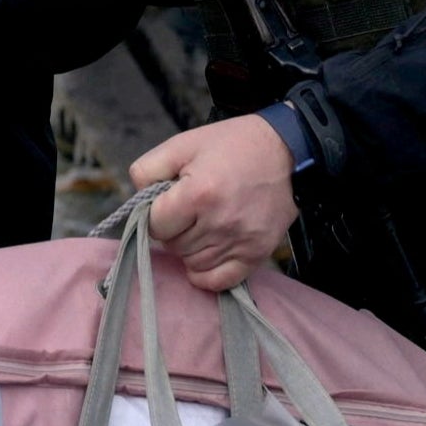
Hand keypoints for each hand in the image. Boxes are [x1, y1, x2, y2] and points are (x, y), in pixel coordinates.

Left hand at [131, 115, 298, 293]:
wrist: (287, 152)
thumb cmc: (232, 146)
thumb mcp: (183, 144)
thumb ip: (148, 169)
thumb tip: (139, 202)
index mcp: (199, 194)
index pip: (155, 226)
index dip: (157, 213)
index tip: (170, 201)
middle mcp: (219, 223)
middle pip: (173, 246)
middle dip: (174, 230)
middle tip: (190, 210)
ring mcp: (240, 242)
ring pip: (191, 264)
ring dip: (190, 248)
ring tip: (204, 224)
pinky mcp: (256, 255)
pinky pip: (218, 282)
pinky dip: (206, 272)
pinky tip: (208, 253)